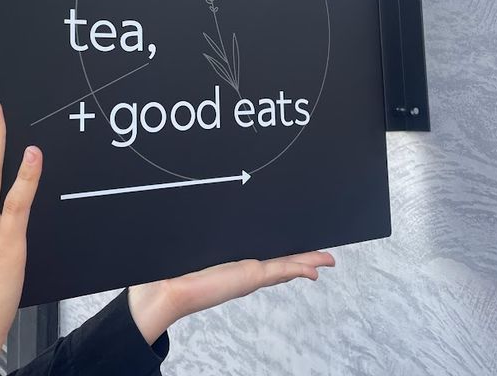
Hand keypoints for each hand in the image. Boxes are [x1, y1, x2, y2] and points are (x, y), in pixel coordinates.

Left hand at [129, 250, 334, 343]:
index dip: (286, 250)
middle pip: (282, 261)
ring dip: (308, 262)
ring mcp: (249, 274)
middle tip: (325, 256)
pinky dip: (298, 269)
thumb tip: (206, 207)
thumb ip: (210, 232)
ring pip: (286, 266)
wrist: (169, 289)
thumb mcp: (200, 243)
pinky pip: (280, 270)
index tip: (301, 246)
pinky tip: (313, 270)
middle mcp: (245, 269)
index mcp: (235, 262)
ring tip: (327, 260)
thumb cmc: (176, 269)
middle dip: (305, 258)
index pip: (267, 255)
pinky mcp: (249, 277)